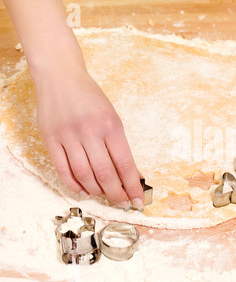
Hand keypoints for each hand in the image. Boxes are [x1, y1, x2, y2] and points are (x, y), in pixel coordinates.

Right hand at [34, 66, 143, 208]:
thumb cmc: (91, 98)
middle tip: (123, 203)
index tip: (138, 201)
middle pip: (105, 174)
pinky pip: (63, 170)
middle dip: (116, 194)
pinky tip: (84, 190)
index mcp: (110, 125)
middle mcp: (89, 131)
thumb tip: (130, 175)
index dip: (132, 186)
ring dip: (97, 191)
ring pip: (84, 175)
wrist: (61, 78)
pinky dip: (74, 185)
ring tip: (105, 195)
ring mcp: (68, 136)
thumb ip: (120, 146)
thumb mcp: (112, 118)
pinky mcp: (50, 139)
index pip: (124, 164)